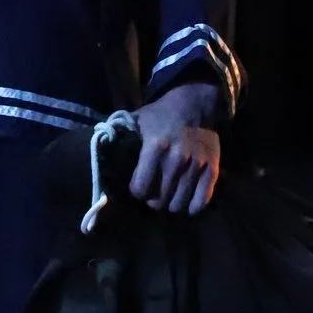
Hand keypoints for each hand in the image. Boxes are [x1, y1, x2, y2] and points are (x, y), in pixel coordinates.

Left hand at [129, 81, 221, 215]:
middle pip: (158, 199)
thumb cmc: (161, 115)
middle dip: (152, 200)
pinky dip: (191, 206)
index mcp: (155, 147)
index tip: (136, 188)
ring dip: (170, 204)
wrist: (195, 105)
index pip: (140, 188)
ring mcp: (196, 166)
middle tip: (152, 194)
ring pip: (178, 204)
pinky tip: (185, 201)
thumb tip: (101, 152)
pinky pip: (201, 201)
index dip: (136, 191)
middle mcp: (176, 159)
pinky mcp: (211, 170)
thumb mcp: (136, 120)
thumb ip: (121, 137)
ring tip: (167, 196)